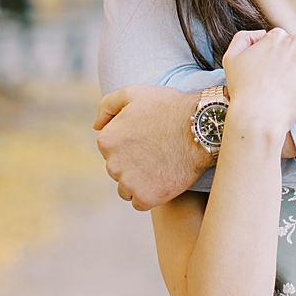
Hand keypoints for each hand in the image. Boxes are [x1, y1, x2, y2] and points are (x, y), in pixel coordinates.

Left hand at [94, 84, 208, 209]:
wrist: (200, 128)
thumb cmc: (169, 107)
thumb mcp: (133, 93)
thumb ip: (107, 106)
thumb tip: (95, 126)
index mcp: (106, 141)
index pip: (111, 151)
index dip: (130, 146)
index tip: (148, 140)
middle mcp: (112, 164)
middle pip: (117, 171)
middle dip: (133, 165)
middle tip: (157, 154)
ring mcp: (128, 183)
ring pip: (127, 189)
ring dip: (139, 183)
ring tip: (161, 168)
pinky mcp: (146, 198)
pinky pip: (140, 203)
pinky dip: (151, 195)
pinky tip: (164, 180)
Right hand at [219, 28, 295, 137]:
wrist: (259, 115)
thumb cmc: (243, 91)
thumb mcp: (230, 58)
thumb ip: (243, 38)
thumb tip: (261, 34)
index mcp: (273, 37)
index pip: (281, 39)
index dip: (276, 55)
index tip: (273, 71)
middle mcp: (292, 41)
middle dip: (292, 60)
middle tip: (283, 81)